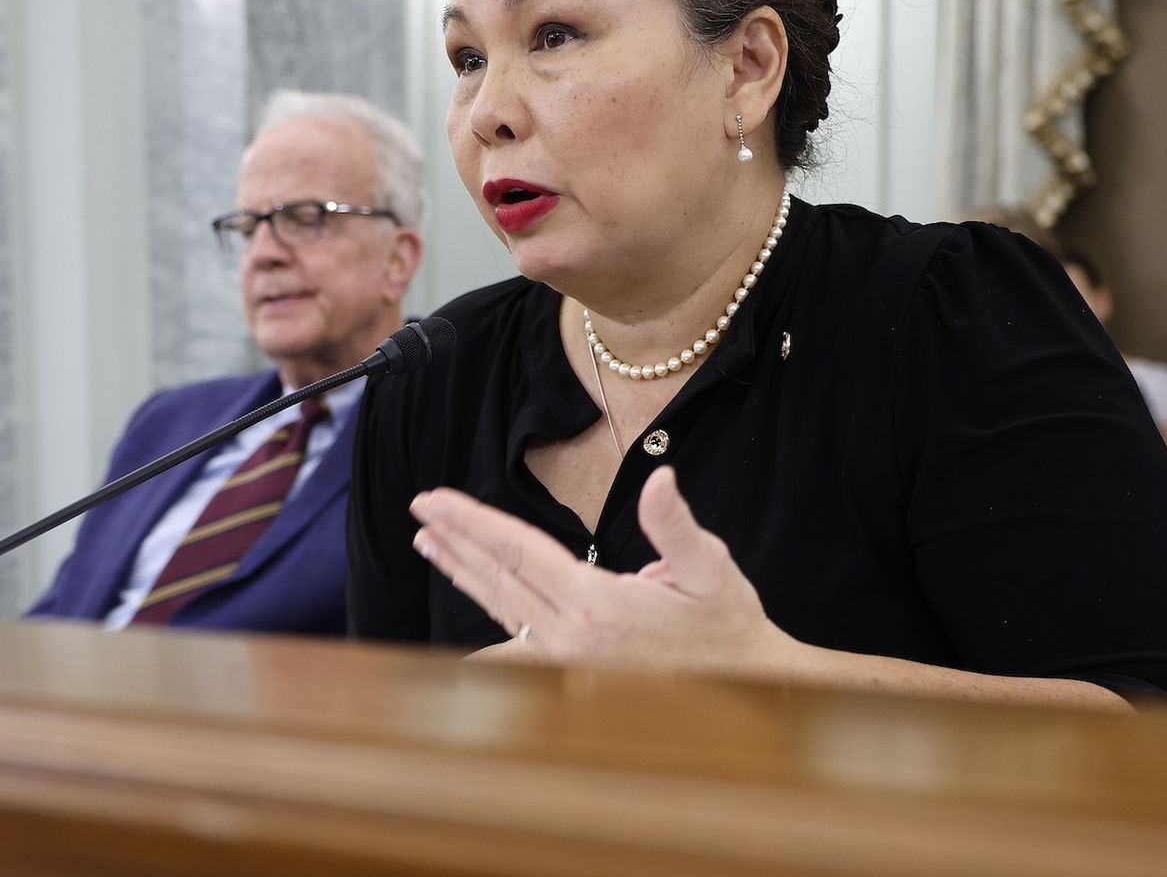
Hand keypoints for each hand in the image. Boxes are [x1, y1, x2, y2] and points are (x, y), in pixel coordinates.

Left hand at [411, 466, 797, 674]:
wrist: (746, 689)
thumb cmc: (727, 624)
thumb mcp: (710, 568)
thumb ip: (676, 525)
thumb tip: (660, 478)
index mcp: (596, 605)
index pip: (518, 552)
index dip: (473, 522)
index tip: (435, 499)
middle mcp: (570, 637)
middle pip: (498, 577)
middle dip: (455, 539)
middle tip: (419, 508)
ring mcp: (567, 660)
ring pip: (501, 607)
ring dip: (462, 572)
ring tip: (429, 543)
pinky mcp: (571, 671)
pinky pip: (516, 635)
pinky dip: (486, 607)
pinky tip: (469, 594)